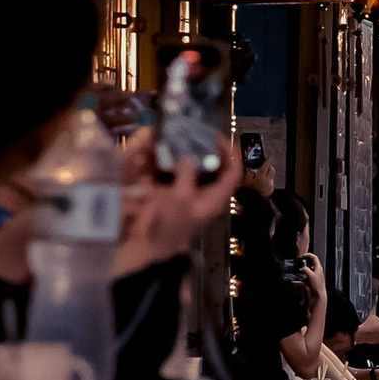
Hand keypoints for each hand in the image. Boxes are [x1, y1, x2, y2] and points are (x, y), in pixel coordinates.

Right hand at [115, 129, 241, 269]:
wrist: (146, 247)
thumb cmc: (169, 226)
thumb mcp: (181, 201)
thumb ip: (186, 176)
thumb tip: (186, 157)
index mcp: (214, 197)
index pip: (232, 173)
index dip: (230, 153)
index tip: (218, 136)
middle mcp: (202, 193)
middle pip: (211, 166)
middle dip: (204, 148)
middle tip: (194, 132)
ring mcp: (184, 192)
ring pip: (189, 166)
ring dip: (183, 152)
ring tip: (176, 137)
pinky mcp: (166, 192)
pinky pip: (169, 171)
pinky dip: (165, 160)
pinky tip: (157, 148)